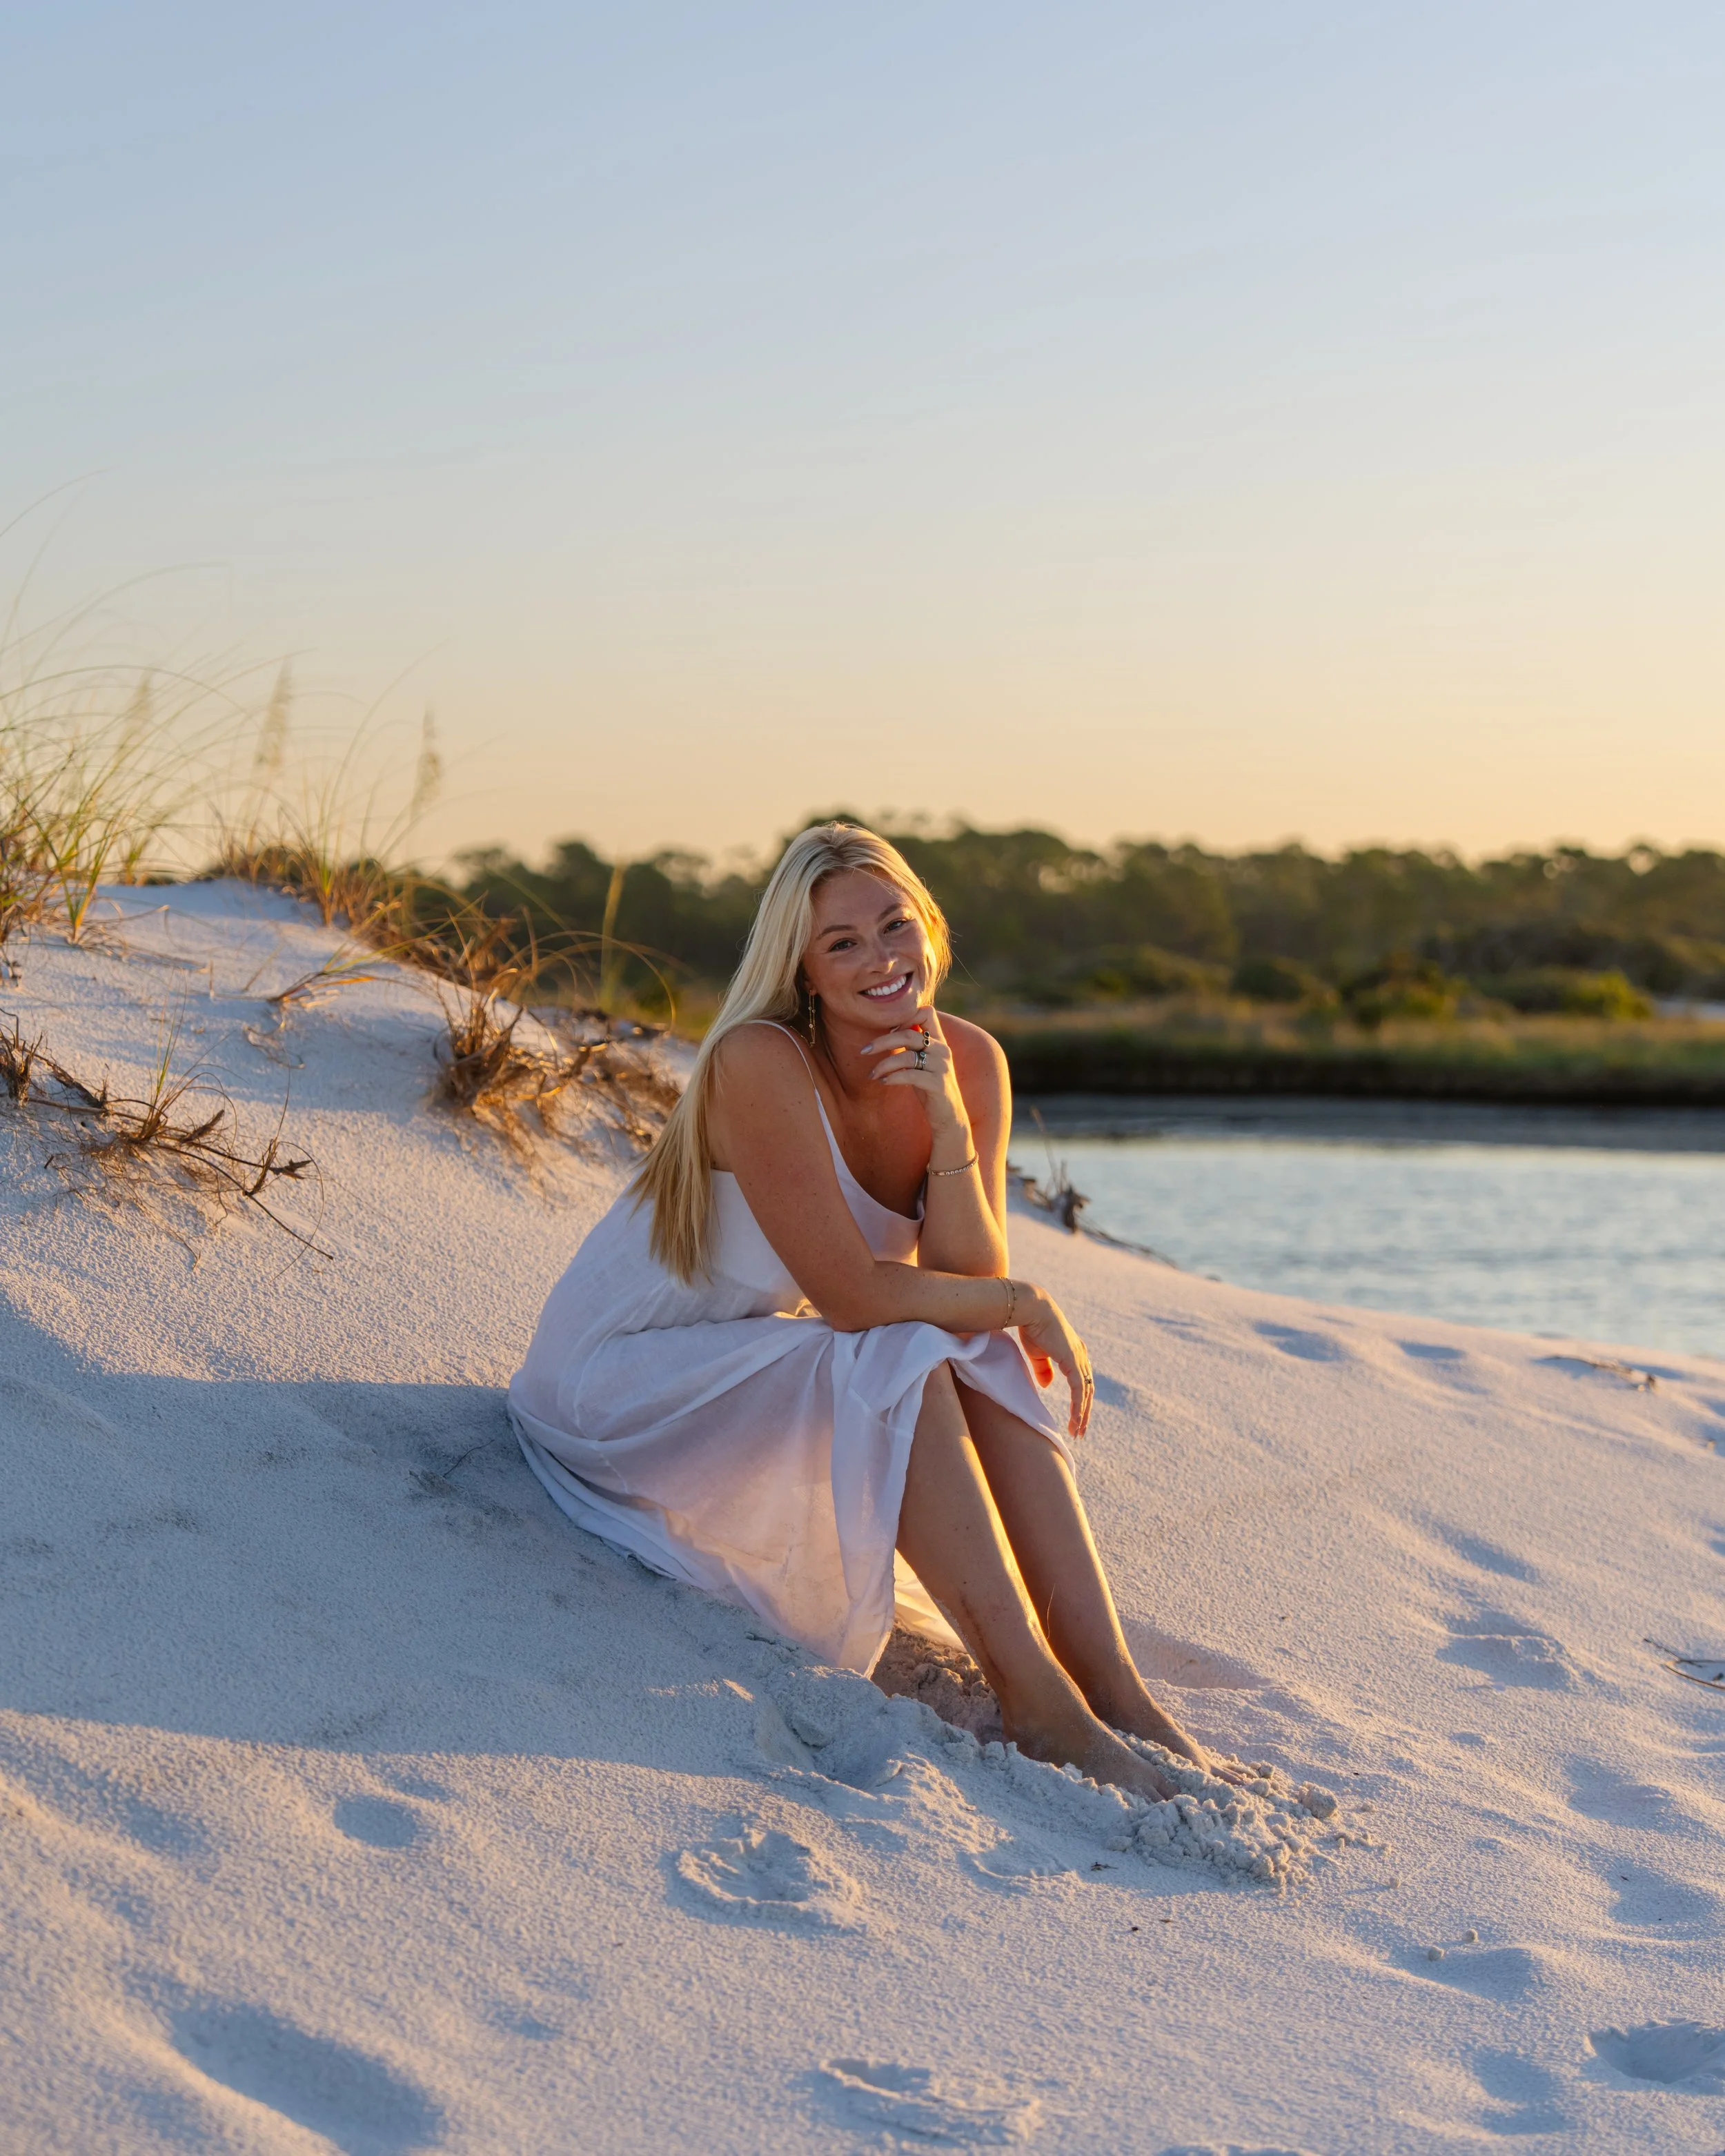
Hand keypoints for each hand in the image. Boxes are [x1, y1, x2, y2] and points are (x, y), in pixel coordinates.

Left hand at [859, 1005, 966, 1134]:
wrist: (948, 1116)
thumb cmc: (929, 1086)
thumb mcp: (922, 1061)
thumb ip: (912, 1045)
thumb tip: (889, 1030)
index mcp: (939, 1041)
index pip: (927, 1012)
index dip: (905, 1017)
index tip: (888, 1031)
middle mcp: (942, 1050)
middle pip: (908, 1034)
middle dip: (882, 1041)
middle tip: (864, 1051)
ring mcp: (941, 1067)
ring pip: (907, 1056)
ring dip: (884, 1064)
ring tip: (872, 1074)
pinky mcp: (938, 1084)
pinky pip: (911, 1075)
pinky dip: (893, 1077)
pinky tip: (883, 1082)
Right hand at [1013, 1284, 1093, 1437]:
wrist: (1033, 1310)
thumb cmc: (1033, 1327)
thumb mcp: (1038, 1353)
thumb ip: (1044, 1369)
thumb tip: (1047, 1385)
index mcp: (1075, 1353)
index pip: (1082, 1381)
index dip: (1080, 1400)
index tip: (1076, 1417)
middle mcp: (1081, 1356)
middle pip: (1088, 1390)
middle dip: (1085, 1412)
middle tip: (1080, 1431)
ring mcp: (1079, 1358)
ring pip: (1086, 1393)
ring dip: (1083, 1414)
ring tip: (1078, 1432)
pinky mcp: (1072, 1361)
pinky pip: (1078, 1390)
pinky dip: (1078, 1406)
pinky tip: (1076, 1419)